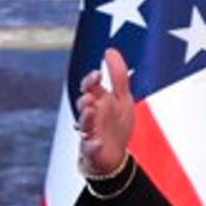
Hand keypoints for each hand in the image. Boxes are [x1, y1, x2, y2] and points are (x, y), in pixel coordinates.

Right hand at [75, 48, 137, 178]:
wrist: (114, 155)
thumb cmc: (115, 123)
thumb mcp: (122, 97)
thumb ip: (118, 75)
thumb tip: (110, 50)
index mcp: (98, 101)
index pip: (90, 87)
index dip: (91, 80)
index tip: (97, 74)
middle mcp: (91, 115)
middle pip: (83, 105)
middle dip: (85, 99)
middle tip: (89, 95)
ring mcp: (90, 132)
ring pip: (83, 125)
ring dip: (85, 118)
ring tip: (90, 110)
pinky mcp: (92, 150)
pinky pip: (89, 148)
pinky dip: (91, 146)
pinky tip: (96, 143)